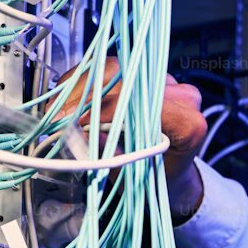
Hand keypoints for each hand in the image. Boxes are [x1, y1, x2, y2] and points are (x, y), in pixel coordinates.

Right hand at [54, 57, 207, 220]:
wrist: (171, 173)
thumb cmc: (157, 179)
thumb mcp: (134, 177)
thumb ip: (112, 154)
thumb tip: (81, 133)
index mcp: (188, 125)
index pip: (145, 106)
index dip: (108, 111)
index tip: (78, 123)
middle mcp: (182, 97)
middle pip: (128, 82)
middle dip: (87, 97)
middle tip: (58, 116)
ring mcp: (165, 82)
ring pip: (118, 70)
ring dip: (82, 86)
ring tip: (59, 107)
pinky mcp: (147, 75)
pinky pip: (114, 68)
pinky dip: (88, 80)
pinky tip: (69, 94)